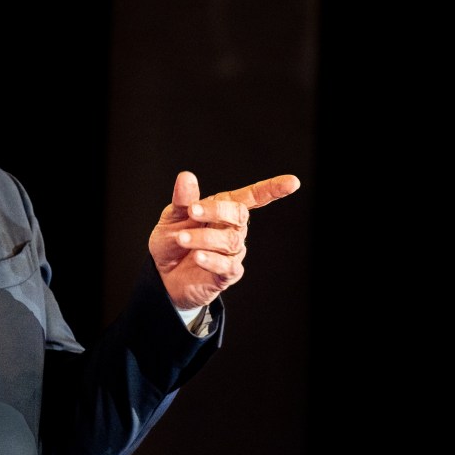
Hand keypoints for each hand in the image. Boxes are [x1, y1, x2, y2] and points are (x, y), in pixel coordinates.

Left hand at [149, 171, 300, 309]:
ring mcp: (232, 252)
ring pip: (231, 241)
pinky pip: (227, 266)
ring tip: (181, 238)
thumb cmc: (172, 243)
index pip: (252, 197)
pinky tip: (197, 257)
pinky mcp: (228, 274)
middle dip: (218, 211)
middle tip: (192, 211)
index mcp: (222, 209)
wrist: (162, 277)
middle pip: (240, 216)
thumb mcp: (171, 218)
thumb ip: (182, 200)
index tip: (292, 182)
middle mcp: (232, 229)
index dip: (272, 189)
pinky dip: (211, 259)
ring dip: (204, 238)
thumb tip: (186, 177)